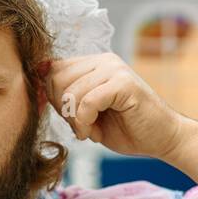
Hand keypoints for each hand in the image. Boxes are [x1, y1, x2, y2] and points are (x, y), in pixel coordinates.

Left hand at [45, 53, 184, 158]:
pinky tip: (93, 133)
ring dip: (74, 120)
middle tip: (79, 126)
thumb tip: (36, 79)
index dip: (51, 97)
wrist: (161, 138)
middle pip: (57, 79)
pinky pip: (87, 101)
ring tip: (89, 131)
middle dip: (61, 109)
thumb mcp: (86, 112)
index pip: (53, 70)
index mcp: (94, 63)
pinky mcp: (124, 83)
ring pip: (71, 92)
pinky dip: (85, 122)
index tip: (66, 118)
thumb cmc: (125, 128)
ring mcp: (115, 69)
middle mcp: (104, 60)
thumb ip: (66, 97)